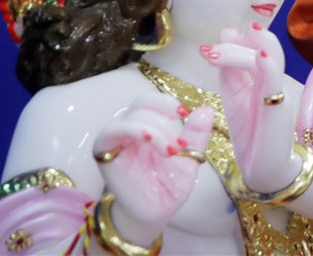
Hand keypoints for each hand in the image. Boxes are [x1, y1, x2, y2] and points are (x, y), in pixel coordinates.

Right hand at [93, 93, 213, 242]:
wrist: (155, 211)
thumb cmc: (169, 184)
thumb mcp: (190, 156)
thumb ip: (197, 134)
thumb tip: (207, 109)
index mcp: (149, 125)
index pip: (152, 100)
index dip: (167, 102)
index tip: (185, 113)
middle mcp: (130, 128)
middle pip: (142, 103)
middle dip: (165, 118)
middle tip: (181, 142)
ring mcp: (117, 139)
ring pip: (133, 116)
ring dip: (157, 129)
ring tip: (172, 151)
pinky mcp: (105, 153)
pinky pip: (114, 131)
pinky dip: (136, 130)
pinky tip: (155, 143)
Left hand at [202, 24, 296, 189]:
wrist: (266, 168)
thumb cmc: (251, 134)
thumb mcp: (235, 98)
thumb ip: (231, 72)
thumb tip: (225, 35)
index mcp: (260, 77)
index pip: (253, 46)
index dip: (235, 40)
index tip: (215, 41)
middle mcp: (272, 79)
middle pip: (260, 47)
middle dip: (234, 44)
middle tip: (210, 49)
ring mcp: (278, 90)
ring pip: (266, 58)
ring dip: (241, 52)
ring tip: (215, 53)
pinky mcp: (280, 106)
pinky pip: (275, 80)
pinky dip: (268, 65)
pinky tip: (258, 57)